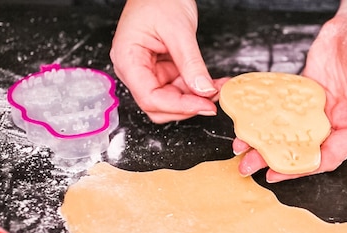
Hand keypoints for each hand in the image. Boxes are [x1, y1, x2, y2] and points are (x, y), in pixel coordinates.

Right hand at [110, 0, 226, 122]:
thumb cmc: (159, 0)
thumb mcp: (179, 31)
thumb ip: (191, 63)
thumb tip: (204, 90)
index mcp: (128, 59)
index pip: (150, 98)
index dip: (178, 107)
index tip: (204, 106)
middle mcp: (135, 70)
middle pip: (159, 106)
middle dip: (187, 105)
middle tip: (213, 100)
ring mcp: (148, 71)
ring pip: (172, 100)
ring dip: (196, 98)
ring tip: (218, 87)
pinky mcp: (162, 70)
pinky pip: (179, 89)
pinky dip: (197, 89)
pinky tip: (213, 83)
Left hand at [233, 11, 346, 181]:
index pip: (331, 155)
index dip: (306, 166)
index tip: (281, 171)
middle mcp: (335, 119)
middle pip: (304, 149)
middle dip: (276, 159)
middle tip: (249, 165)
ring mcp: (318, 107)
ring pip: (290, 131)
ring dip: (266, 141)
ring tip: (240, 146)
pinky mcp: (304, 91)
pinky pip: (282, 107)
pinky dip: (265, 115)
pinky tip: (246, 117)